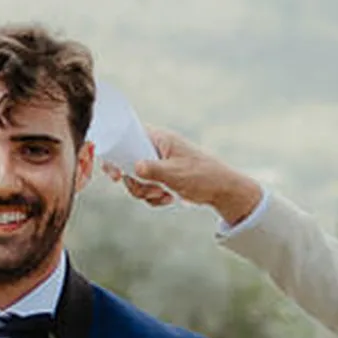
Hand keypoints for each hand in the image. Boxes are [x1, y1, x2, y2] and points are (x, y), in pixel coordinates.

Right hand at [110, 129, 264, 227]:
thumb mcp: (176, 174)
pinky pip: (147, 189)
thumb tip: (134, 168)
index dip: (117, 154)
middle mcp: (157, 149)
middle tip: (150, 190)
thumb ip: (153, 170)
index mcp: (160, 139)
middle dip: (136, 183)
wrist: (222, 190)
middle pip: (129, 164)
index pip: (128, 137)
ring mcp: (159, 164)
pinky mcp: (162, 177)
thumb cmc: (202, 176)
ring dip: (146, 192)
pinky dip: (154, 198)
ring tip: (164, 195)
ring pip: (137, 180)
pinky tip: (168, 199)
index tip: (115, 174)